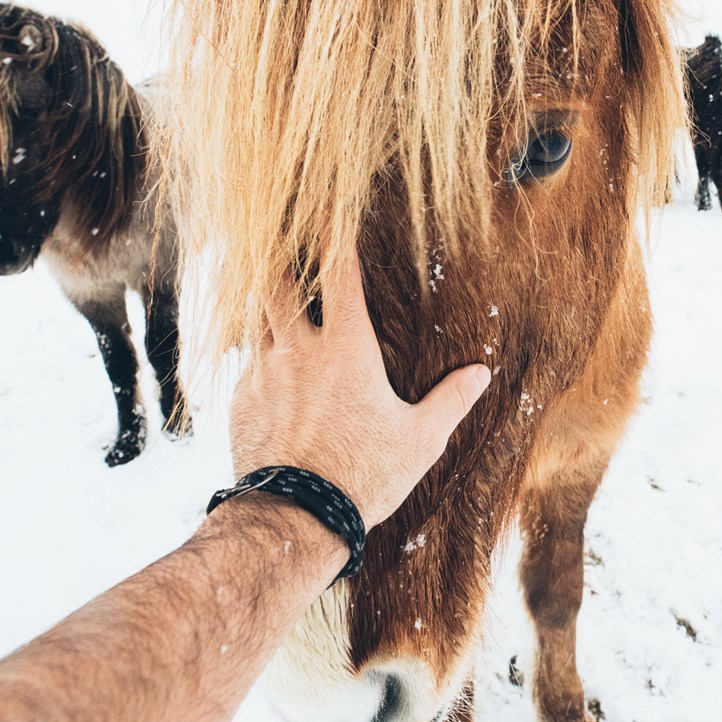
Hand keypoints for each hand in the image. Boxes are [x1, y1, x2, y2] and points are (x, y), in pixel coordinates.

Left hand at [227, 255, 490, 528]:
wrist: (293, 519)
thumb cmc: (363, 476)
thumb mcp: (420, 441)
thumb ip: (450, 400)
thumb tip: (481, 374)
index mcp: (345, 347)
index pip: (338, 271)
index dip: (334, 231)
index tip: (330, 202)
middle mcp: (298, 349)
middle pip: (278, 282)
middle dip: (280, 257)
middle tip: (285, 242)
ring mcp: (262, 373)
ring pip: (256, 319)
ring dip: (267, 306)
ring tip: (277, 301)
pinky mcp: (240, 402)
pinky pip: (248, 365)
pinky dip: (260, 358)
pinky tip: (271, 373)